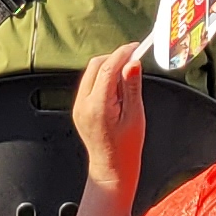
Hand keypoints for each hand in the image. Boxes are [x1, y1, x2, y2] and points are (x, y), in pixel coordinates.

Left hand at [70, 42, 146, 202]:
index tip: (136, 47)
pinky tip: (116, 88)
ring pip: (91, 73)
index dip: (123, 53)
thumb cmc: (126, 147)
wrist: (111, 168)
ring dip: (108, 67)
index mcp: (98, 106)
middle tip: (133, 60)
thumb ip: (132, 86)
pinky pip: (89, 84)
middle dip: (114, 58)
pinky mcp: (79, 109)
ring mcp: (78, 107)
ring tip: (126, 78)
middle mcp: (83, 104)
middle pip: (96, 65)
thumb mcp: (135, 115)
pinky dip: (102, 78)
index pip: (108, 67)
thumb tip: (133, 63)